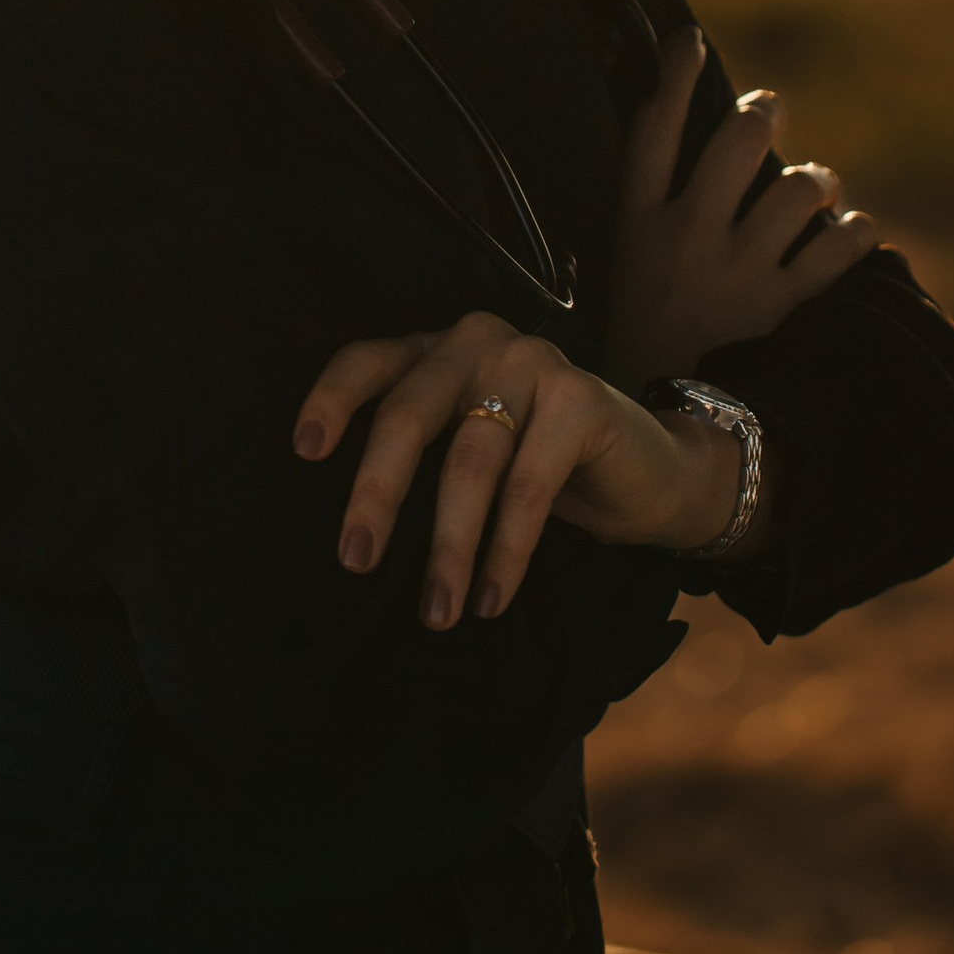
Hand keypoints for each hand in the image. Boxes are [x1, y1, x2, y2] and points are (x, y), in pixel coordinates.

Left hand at [293, 311, 749, 628]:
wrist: (650, 472)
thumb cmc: (540, 468)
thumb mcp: (471, 451)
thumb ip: (422, 457)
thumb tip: (349, 533)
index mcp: (437, 351)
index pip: (369, 361)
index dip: (332, 399)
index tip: (303, 451)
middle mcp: (476, 343)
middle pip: (408, 413)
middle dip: (377, 492)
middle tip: (355, 560)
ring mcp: (530, 361)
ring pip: (470, 458)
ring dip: (450, 544)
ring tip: (439, 611)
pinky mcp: (579, 398)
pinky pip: (529, 484)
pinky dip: (507, 548)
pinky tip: (492, 596)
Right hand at [608, 26, 877, 387]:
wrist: (664, 429)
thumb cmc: (644, 335)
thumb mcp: (625, 266)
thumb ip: (654, 204)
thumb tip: (699, 142)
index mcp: (637, 224)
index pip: (652, 127)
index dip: (673, 71)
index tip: (690, 37)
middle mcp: (688, 237)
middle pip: (738, 139)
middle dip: (765, 114)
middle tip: (769, 113)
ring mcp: (740, 273)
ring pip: (802, 187)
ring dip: (817, 182)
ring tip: (814, 192)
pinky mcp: (785, 309)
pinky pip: (842, 244)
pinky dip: (855, 231)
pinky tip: (848, 233)